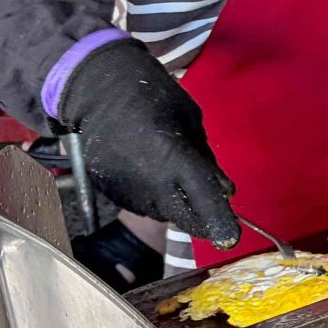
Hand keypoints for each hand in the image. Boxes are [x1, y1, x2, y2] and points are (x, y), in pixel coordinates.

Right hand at [52, 38, 239, 245]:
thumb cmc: (152, 96)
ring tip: (175, 179)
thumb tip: (224, 191)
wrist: (97, 90)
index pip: (204, 202)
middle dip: (202, 219)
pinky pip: (142, 205)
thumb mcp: (191, 121)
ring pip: (163, 214)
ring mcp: (126, 190)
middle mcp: (150, 182)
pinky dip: (154, 198)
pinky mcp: (109, 192)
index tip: (230, 237)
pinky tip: (151, 175)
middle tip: (209, 205)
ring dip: (177, 207)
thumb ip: (207, 160)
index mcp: (174, 159)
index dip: (220, 222)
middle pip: (184, 219)